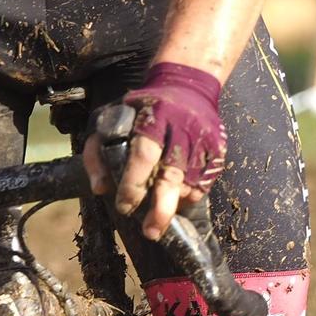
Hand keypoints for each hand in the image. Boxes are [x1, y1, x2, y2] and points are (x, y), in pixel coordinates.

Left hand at [82, 62, 225, 240]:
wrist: (186, 83)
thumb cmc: (140, 107)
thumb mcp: (109, 118)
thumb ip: (97, 152)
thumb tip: (100, 189)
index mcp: (153, 117)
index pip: (143, 155)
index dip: (133, 184)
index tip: (124, 206)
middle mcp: (181, 129)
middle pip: (172, 175)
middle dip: (161, 209)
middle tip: (150, 232)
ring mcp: (203, 140)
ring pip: (191, 183)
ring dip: (175, 205)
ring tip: (160, 217)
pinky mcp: (218, 149)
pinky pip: (206, 183)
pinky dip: (191, 196)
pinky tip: (177, 201)